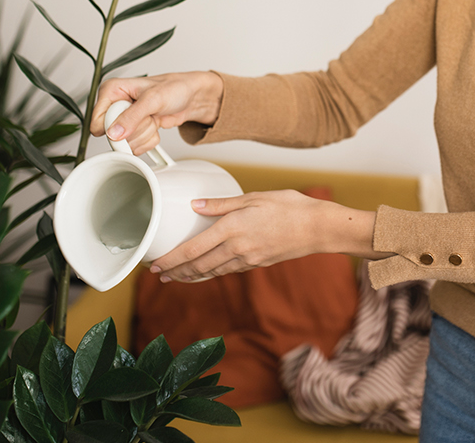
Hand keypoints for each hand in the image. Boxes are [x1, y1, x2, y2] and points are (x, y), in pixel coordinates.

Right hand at [92, 72, 223, 152]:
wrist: (190, 97)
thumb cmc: (173, 88)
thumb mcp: (153, 99)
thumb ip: (131, 117)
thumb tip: (113, 133)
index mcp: (111, 91)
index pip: (97, 121)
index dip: (114, 126)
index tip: (132, 121)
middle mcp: (114, 105)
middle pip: (112, 136)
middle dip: (135, 130)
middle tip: (148, 116)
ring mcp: (124, 120)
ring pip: (125, 143)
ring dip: (144, 134)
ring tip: (153, 117)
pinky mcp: (134, 131)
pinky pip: (136, 146)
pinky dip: (150, 139)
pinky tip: (155, 124)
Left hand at [146, 190, 380, 281]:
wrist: (319, 227)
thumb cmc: (289, 206)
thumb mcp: (253, 197)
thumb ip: (221, 204)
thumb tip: (195, 205)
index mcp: (232, 229)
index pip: (193, 249)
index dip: (171, 260)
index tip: (155, 265)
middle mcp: (237, 248)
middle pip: (198, 266)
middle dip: (176, 272)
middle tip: (159, 274)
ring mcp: (248, 259)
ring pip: (212, 272)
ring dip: (191, 276)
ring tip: (175, 277)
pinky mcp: (257, 263)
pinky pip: (228, 270)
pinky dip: (211, 273)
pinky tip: (204, 272)